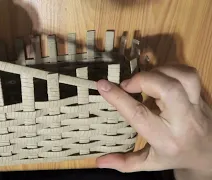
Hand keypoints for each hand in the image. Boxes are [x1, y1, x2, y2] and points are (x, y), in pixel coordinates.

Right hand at [96, 65, 211, 178]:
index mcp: (165, 139)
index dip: (119, 97)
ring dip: (159, 72)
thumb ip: (125, 163)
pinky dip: (171, 69)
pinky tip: (159, 77)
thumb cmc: (174, 156)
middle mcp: (183, 121)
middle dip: (144, 80)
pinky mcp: (202, 95)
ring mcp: (197, 106)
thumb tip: (99, 162)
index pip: (139, 114)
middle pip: (168, 90)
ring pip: (184, 78)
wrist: (208, 154)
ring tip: (145, 80)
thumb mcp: (150, 163)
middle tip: (127, 85)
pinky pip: (189, 73)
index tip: (102, 85)